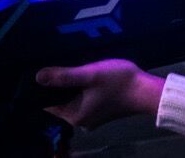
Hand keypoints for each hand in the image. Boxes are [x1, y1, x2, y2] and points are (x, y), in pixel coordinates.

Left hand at [35, 59, 164, 129]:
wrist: (147, 90)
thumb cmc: (118, 82)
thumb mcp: (89, 75)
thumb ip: (64, 76)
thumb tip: (37, 77)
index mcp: (74, 115)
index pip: (48, 103)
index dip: (44, 88)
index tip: (43, 70)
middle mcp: (80, 121)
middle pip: (60, 100)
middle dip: (59, 84)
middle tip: (60, 64)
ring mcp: (91, 117)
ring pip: (72, 98)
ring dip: (72, 85)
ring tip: (74, 67)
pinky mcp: (101, 111)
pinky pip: (83, 99)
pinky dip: (83, 88)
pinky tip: (87, 75)